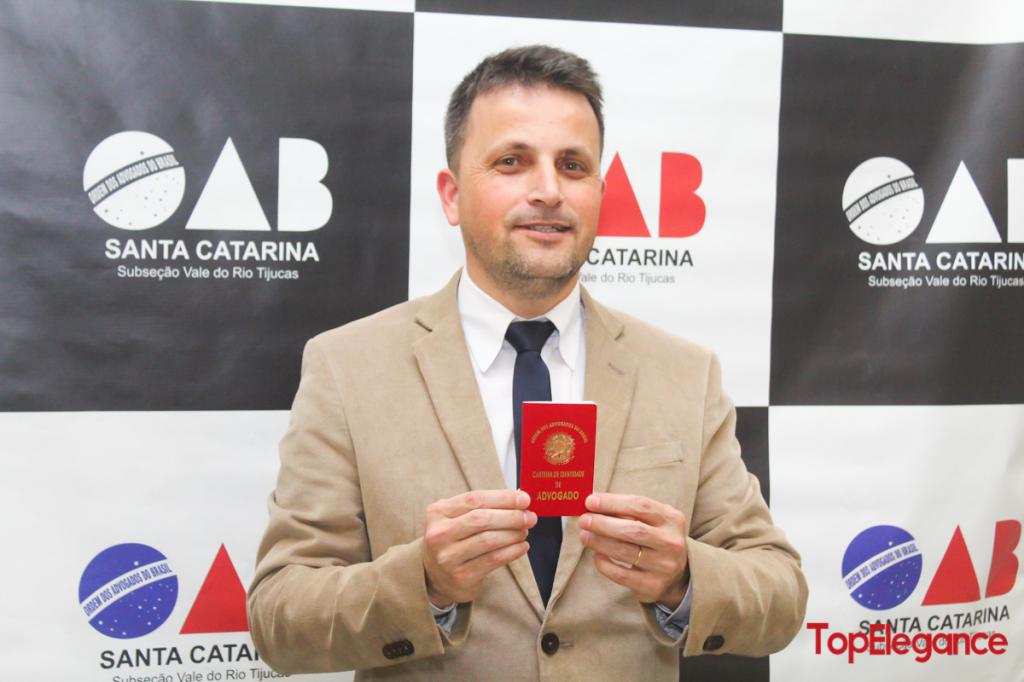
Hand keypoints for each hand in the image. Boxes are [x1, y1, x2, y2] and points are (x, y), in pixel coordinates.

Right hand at [422, 489, 536, 606]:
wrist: (435, 576)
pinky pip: (493, 560)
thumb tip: (519, 497)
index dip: (503, 498)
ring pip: (489, 540)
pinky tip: (522, 546)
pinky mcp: (460, 576)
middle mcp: (439, 534)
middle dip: (511, 516)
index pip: (475, 499)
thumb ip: (483, 506)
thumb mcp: (457, 518)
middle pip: (481, 519)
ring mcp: (448, 557)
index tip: (524, 499)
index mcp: (438, 512)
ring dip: (513, 534)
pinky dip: (512, 551)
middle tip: (529, 517)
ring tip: (525, 531)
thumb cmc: (453, 540)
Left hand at [578, 493, 688, 606]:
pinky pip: (621, 574)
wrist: (677, 576)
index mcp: (672, 519)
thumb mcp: (652, 521)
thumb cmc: (655, 539)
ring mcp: (664, 566)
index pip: (640, 505)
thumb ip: (626, 510)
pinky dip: (604, 564)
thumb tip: (593, 502)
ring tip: (585, 535)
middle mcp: (671, 542)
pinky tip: (596, 555)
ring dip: (599, 542)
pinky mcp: (652, 586)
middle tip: (584, 520)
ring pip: (625, 552)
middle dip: (603, 523)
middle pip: (633, 529)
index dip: (613, 502)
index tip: (590, 501)